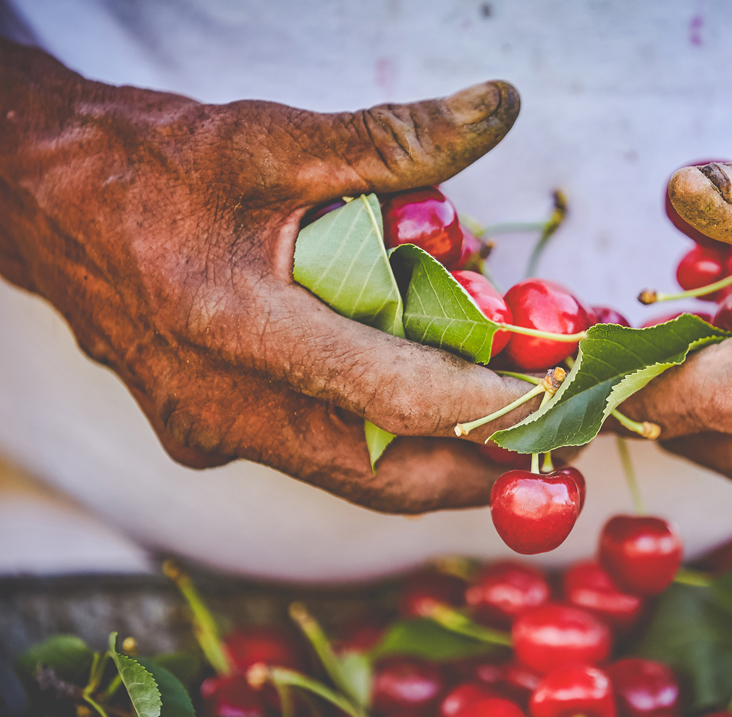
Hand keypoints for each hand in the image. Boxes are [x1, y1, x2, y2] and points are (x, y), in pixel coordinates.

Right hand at [0, 40, 530, 511]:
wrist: (40, 201)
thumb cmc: (147, 164)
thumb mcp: (269, 137)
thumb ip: (390, 138)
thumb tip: (498, 109)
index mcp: (236, 327)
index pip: (394, 398)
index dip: (488, 410)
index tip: (561, 404)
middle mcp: (222, 405)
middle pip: (381, 473)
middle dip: (480, 469)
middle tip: (561, 445)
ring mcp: (209, 431)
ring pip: (351, 475)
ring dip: (437, 464)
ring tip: (514, 435)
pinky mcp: (204, 434)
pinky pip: (314, 453)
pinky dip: (380, 438)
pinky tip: (427, 402)